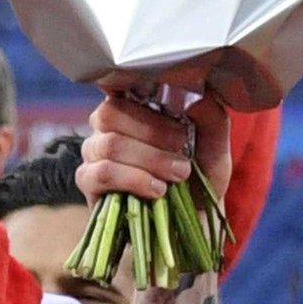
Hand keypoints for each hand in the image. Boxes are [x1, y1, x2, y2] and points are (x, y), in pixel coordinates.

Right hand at [77, 94, 232, 204]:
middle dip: (152, 132)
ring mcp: (94, 153)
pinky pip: (101, 172)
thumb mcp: (214, 143)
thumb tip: (198, 94)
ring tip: (178, 175)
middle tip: (183, 151)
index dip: (135, 88)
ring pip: (108, 144)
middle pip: (110, 113)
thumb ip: (209, 116)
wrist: (193, 219)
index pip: (118, 83)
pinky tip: (157, 190)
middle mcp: (107, 125)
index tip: (170, 107)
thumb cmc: (200, 175)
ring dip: (149, 159)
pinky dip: (133, 179)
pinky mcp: (88, 183)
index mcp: (133, 106)